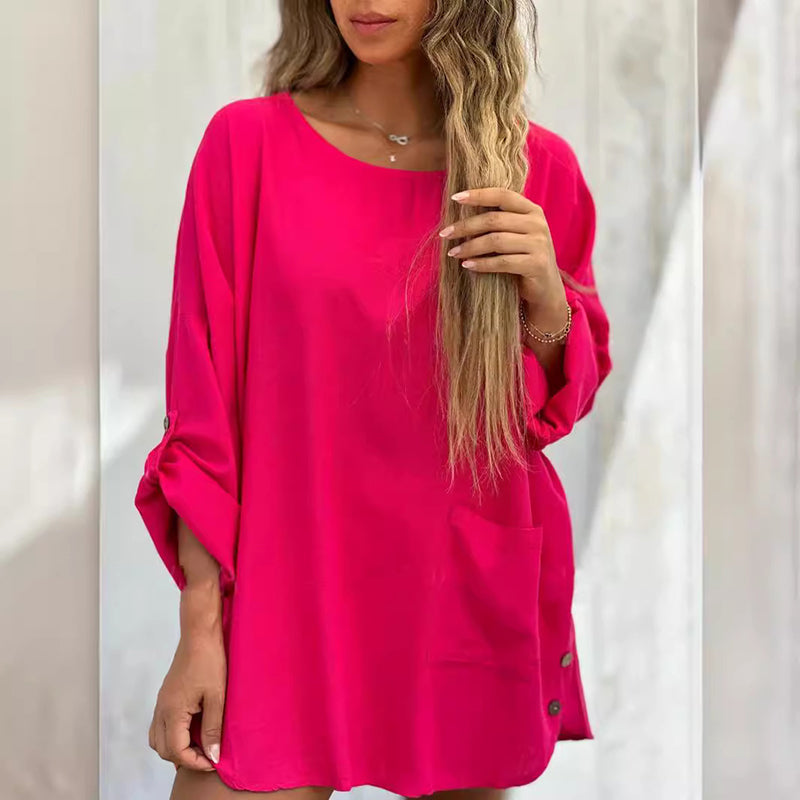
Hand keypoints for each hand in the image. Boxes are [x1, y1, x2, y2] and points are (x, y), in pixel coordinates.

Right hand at [148, 585, 226, 771]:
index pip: (176, 751)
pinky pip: (160, 725)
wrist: (199, 634)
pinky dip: (172, 735)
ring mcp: (161, 702)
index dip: (195, 762)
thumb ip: (213, 728)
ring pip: (158, 739)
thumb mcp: (217, 696)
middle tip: (208, 756)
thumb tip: (212, 755)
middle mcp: (161, 709)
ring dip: (175, 748)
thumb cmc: (210, 661)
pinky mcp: (165, 696)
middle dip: (184, 758)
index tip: (213, 761)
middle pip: (163, 749)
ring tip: (199, 746)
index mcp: (173, 711)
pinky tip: (192, 730)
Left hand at [440, 187, 568, 331]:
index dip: (478, 195)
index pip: (502, 195)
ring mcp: (539, 244)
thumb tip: (461, 213)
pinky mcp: (536, 265)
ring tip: (453, 253)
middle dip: (466, 226)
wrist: (545, 289)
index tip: (454, 198)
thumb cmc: (523, 258)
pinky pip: (502, 262)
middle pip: (494, 220)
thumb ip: (499, 222)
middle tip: (445, 234)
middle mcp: (538, 224)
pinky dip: (481, 264)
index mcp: (532, 210)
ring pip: (496, 241)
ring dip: (470, 247)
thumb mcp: (516, 235)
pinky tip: (467, 266)